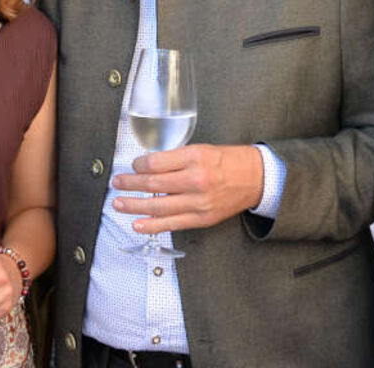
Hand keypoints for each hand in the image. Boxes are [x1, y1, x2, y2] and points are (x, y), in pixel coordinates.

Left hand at [111, 144, 263, 233]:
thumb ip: (176, 158)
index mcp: (195, 157)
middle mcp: (195, 180)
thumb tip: (149, 166)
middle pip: (153, 184)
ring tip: (119, 204)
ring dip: (134, 206)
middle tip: (118, 183)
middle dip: (130, 184)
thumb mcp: (202, 149)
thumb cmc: (228, 161)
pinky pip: (172, 223)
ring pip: (158, 206)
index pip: (156, 163)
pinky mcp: (202, 218)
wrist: (256, 178)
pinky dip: (152, 225)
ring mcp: (198, 202)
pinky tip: (137, 224)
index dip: (139, 165)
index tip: (133, 166)